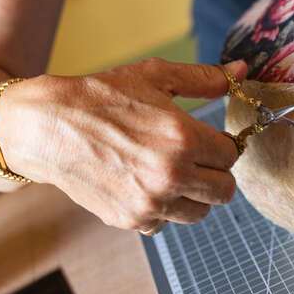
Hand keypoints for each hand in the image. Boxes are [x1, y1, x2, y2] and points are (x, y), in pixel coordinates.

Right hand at [0, 58, 247, 231]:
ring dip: (193, 193)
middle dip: (216, 172)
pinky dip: (162, 207)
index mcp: (183, 137)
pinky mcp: (129, 219)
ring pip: (199, 212)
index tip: (210, 138)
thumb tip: (242, 71)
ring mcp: (150, 202)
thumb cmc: (105, 96)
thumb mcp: (157, 76)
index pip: (231, 155)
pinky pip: (165, 222)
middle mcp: (170, 175)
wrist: (51, 126)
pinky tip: (146, 180)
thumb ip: (205, 78)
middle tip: (198, 156)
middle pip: (223, 190)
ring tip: (173, 168)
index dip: (223, 144)